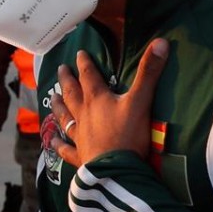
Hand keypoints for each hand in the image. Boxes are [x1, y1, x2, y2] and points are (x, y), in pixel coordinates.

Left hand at [50, 40, 168, 168]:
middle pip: (72, 93)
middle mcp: (84, 115)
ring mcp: (79, 136)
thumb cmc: (129, 134)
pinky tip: (52, 141)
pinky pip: (65, 149)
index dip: (85, 63)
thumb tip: (161, 42)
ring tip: (52, 97)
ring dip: (58, 106)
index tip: (79, 53)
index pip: (89, 76)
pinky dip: (58, 144)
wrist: (117, 169)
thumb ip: (149, 72)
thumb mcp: (141, 100)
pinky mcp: (80, 155)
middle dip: (67, 80)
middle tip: (60, 69)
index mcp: (97, 99)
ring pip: (65, 117)